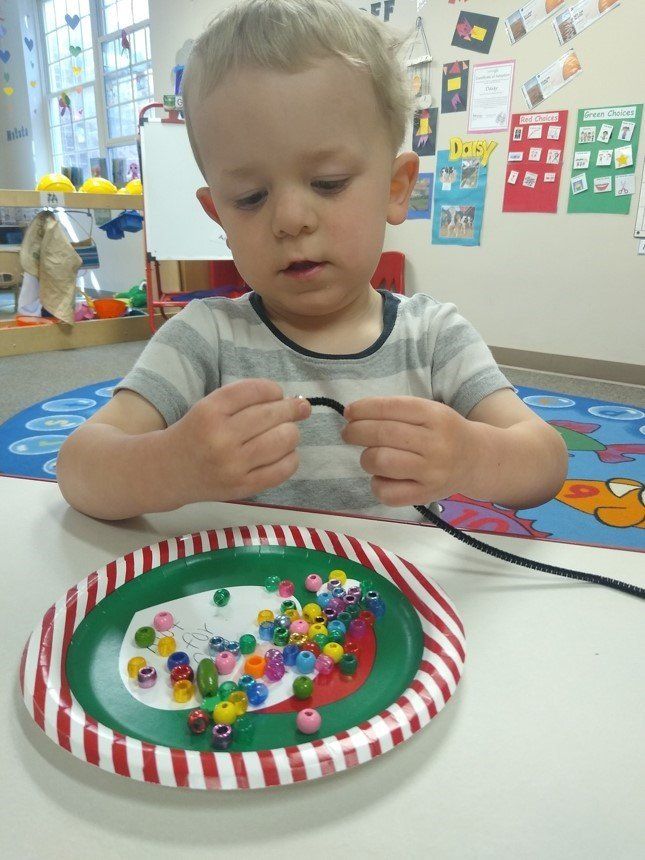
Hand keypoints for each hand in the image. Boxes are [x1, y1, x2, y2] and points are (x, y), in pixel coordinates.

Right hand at [166, 379, 310, 504]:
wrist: (168, 471)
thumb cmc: (196, 434)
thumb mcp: (208, 407)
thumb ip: (245, 401)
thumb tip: (295, 402)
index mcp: (209, 411)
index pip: (255, 390)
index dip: (273, 389)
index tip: (277, 394)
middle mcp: (221, 437)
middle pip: (272, 415)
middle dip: (291, 409)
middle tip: (298, 409)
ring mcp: (232, 465)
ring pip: (283, 440)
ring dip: (292, 432)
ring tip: (287, 432)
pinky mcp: (242, 487)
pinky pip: (282, 469)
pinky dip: (291, 458)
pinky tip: (285, 453)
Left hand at [341, 396, 472, 505]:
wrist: (476, 460)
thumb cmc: (443, 432)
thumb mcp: (429, 411)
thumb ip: (396, 411)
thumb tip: (353, 415)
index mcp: (435, 415)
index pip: (390, 408)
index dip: (363, 409)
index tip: (349, 412)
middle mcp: (435, 443)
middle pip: (382, 435)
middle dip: (356, 432)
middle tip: (348, 433)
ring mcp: (431, 472)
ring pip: (381, 462)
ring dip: (366, 458)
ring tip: (370, 456)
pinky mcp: (425, 495)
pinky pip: (388, 493)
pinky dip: (376, 484)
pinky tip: (381, 477)